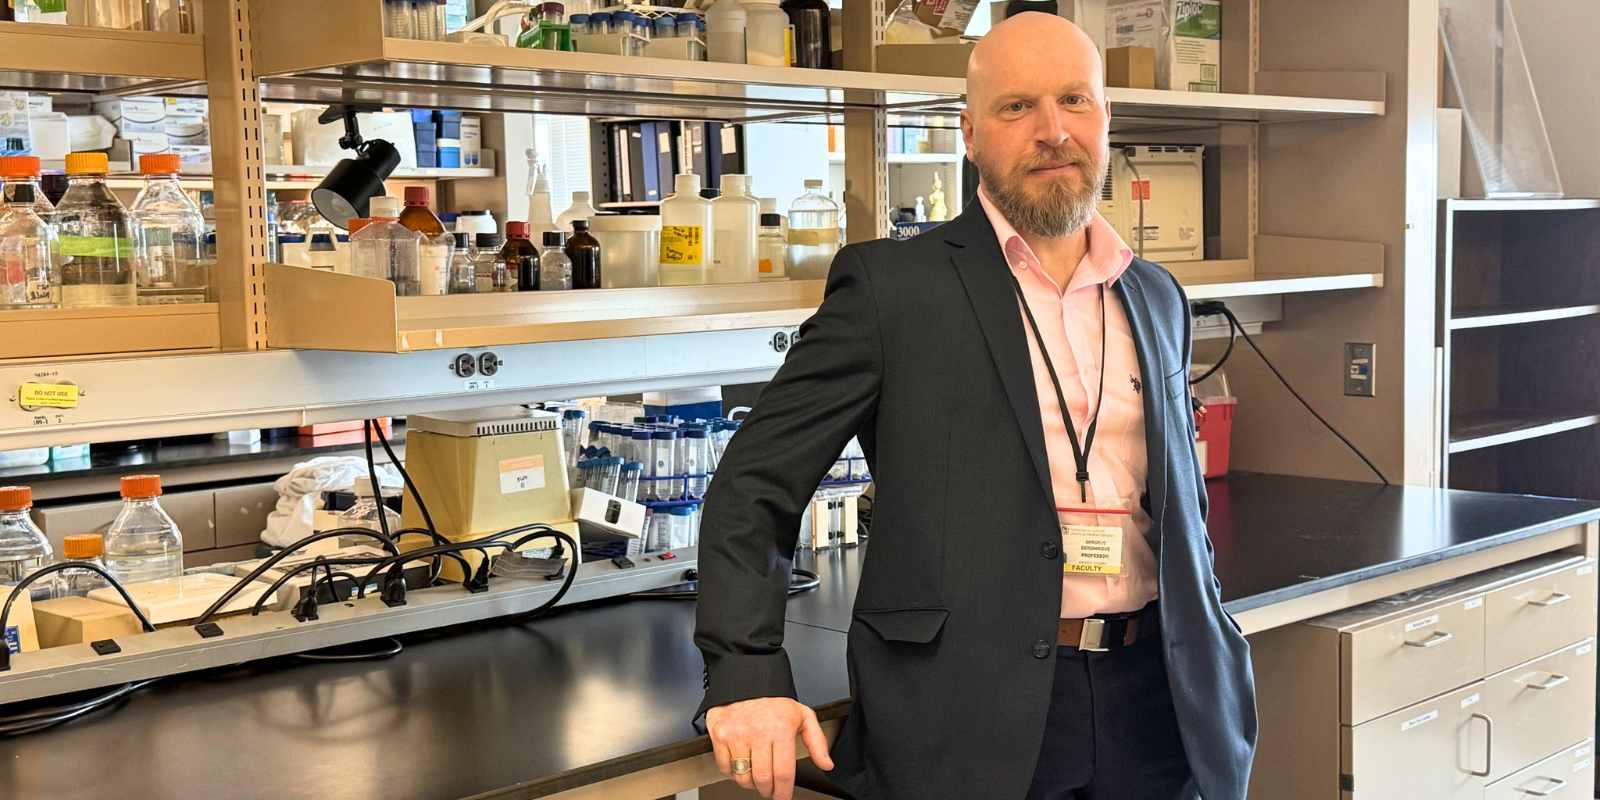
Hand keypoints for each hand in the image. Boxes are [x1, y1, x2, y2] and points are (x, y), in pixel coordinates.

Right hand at [706, 697, 834, 798]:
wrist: (746, 680)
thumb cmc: (774, 700)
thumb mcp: (803, 715)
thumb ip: (817, 741)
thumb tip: (826, 764)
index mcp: (780, 729)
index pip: (782, 773)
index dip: (783, 792)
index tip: (783, 797)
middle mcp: (757, 732)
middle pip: (762, 779)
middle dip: (769, 791)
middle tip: (771, 790)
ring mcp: (736, 734)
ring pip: (743, 777)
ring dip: (751, 785)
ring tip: (757, 777)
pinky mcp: (719, 735)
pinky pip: (725, 768)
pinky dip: (734, 775)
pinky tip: (742, 766)